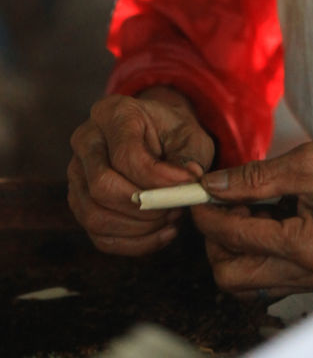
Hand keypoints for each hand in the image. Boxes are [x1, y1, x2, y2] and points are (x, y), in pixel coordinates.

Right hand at [68, 87, 215, 255]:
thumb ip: (189, 156)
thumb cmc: (173, 133)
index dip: (158, 178)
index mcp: (112, 113)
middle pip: (101, 187)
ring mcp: (76, 174)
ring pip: (95, 217)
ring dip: (139, 228)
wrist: (158, 136)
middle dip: (144, 207)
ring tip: (171, 217)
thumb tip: (189, 182)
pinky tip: (162, 233)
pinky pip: (99, 236)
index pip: (126, 155)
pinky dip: (133, 243)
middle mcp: (86, 140)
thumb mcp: (190, 135)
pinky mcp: (79, 202)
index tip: (188, 185)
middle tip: (177, 207)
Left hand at [192, 140, 312, 298]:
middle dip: (215, 240)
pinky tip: (268, 216)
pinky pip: (272, 276)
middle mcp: (310, 274)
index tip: (195, 192)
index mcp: (307, 246)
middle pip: (232, 277)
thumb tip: (214, 184)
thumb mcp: (309, 161)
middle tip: (220, 203)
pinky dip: (258, 250)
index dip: (206, 213)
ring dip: (236, 247)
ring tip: (247, 206)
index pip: (234, 237)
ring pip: (249, 282)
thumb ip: (255, 177)